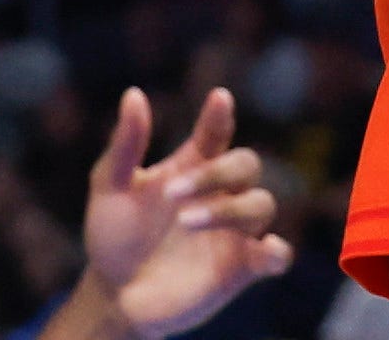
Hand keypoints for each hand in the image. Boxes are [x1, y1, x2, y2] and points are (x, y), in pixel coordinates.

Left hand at [80, 82, 292, 335]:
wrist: (114, 296)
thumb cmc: (113, 235)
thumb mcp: (110, 187)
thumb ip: (125, 144)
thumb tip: (133, 93)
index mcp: (192, 166)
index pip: (216, 133)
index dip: (220, 115)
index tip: (218, 99)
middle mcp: (219, 194)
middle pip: (246, 164)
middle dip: (217, 172)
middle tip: (172, 194)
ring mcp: (233, 232)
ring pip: (261, 205)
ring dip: (230, 209)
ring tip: (186, 223)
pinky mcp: (240, 269)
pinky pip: (278, 256)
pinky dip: (276, 251)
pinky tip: (263, 248)